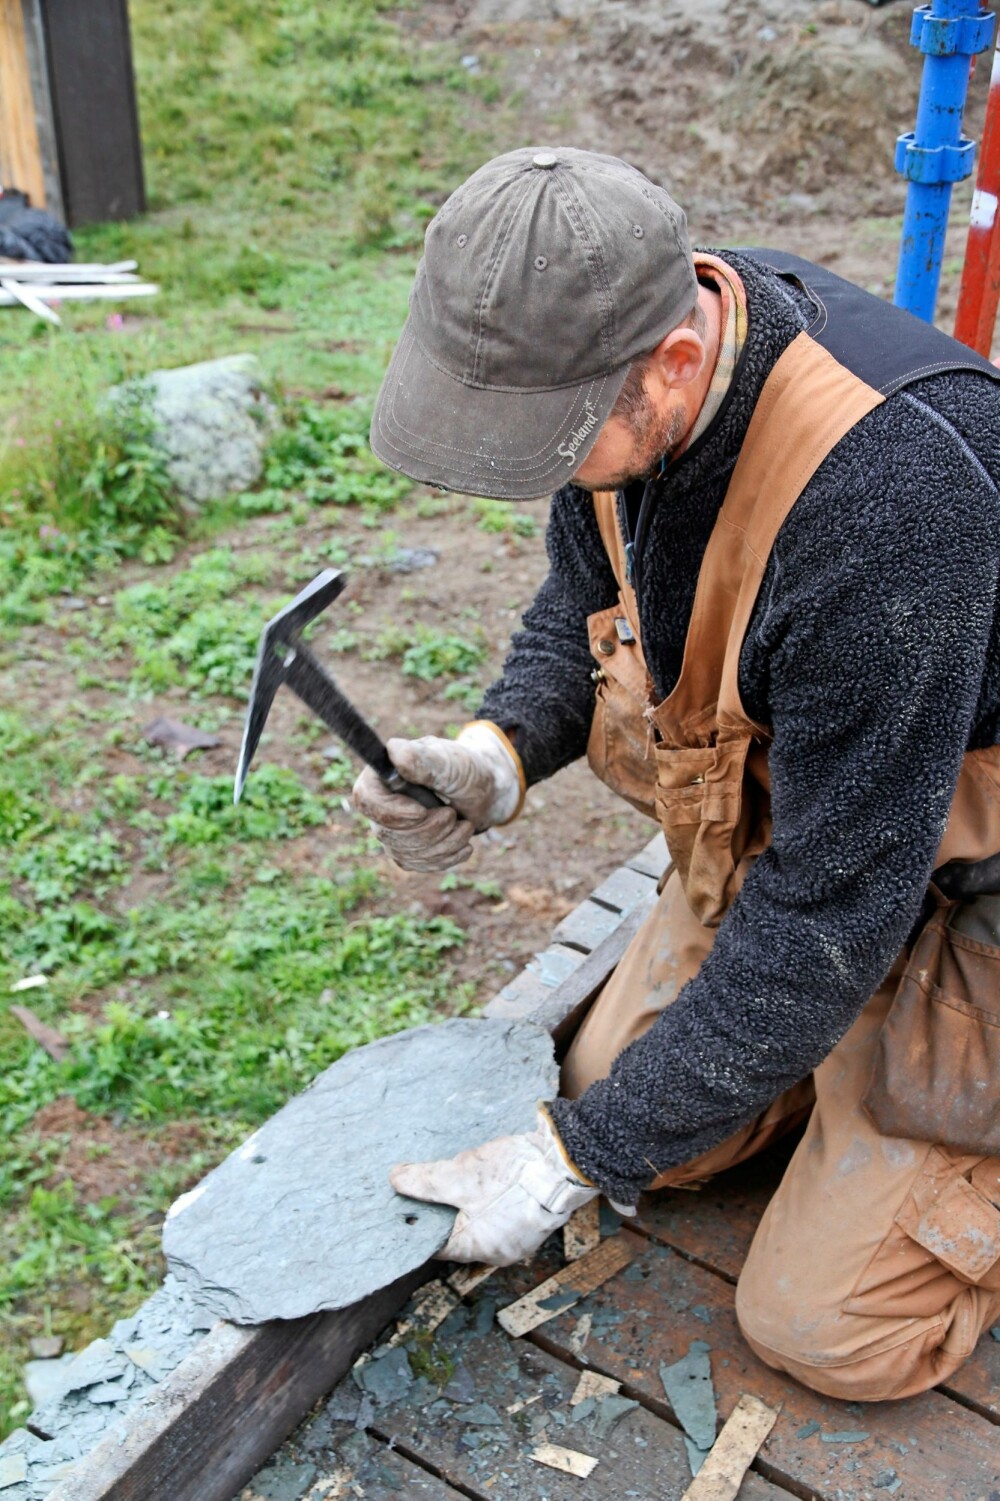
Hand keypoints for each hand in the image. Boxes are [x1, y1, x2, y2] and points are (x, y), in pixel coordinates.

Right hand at [352, 721, 523, 871]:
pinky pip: (417, 864)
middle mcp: (380, 803)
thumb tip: (393, 751)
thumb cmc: (465, 771)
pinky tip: (463, 843)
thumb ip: (422, 759)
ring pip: (404, 852)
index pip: (365, 798)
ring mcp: (390, 829)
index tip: (421, 812)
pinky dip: (445, 856)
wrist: (484, 794)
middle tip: (453, 814)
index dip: (391, 812)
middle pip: (386, 832)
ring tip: (464, 825)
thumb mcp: (449, 762)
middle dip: (428, 829)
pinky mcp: (405, 850)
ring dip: (442, 843)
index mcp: (383, 774)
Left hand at [389, 1110, 596, 1264]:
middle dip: (445, 1213)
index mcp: (477, 1248)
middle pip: (460, 1235)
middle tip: (429, 1188)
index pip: (437, 1244)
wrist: (564, 1162)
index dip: (421, 1223)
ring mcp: (520, 1239)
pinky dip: (490, 1203)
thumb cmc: (512, 1175)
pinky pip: (502, 1217)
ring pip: (482, 1225)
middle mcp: (499, 1252)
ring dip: (469, 1206)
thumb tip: (395, 1179)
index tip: (408, 1206)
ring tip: (457, 1179)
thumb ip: (425, 1181)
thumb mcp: (459, 1175)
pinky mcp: (533, 1220)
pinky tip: (487, 1181)